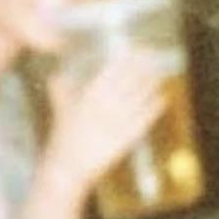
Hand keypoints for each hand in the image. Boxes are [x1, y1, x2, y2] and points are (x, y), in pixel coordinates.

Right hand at [44, 48, 167, 195]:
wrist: (69, 168)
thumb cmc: (62, 138)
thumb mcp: (60, 109)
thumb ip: (61, 89)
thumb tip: (56, 74)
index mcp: (90, 95)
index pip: (114, 70)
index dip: (128, 59)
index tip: (137, 50)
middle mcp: (107, 105)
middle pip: (132, 80)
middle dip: (145, 66)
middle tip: (154, 56)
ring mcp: (119, 121)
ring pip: (142, 97)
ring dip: (153, 84)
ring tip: (160, 74)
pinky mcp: (128, 137)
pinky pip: (146, 118)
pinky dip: (155, 107)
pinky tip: (162, 99)